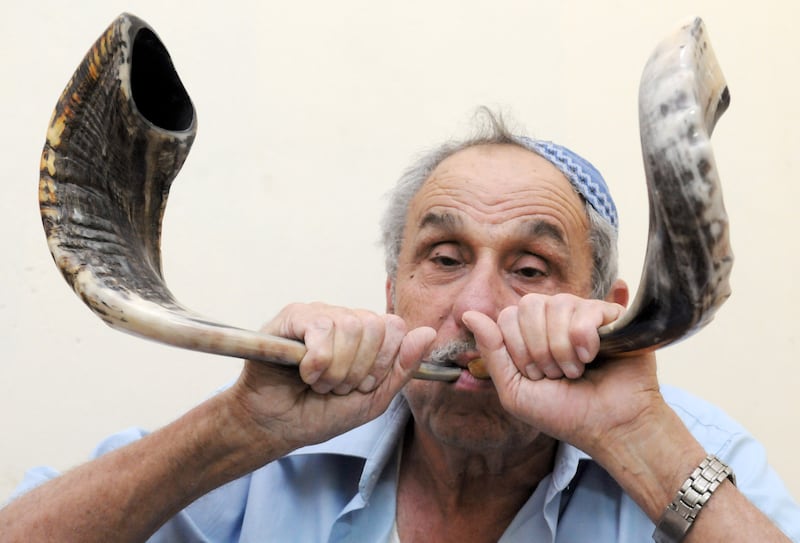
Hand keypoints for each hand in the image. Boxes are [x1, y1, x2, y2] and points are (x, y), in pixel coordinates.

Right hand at [227, 303, 435, 454]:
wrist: (277, 427)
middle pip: (375, 326)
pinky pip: (321, 327)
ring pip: (350, 327)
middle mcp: (345, 319)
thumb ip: (402, 368)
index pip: (395, 328)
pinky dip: (318, 361)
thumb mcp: (373, 399)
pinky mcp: (293, 316)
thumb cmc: (321, 413)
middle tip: (337, 386)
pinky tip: (305, 373)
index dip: (382, 363)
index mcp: (367, 336)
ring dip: (336, 370)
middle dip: (359, 369)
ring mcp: (319, 314)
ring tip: (319, 383)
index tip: (362, 385)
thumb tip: (428, 333)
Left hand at [462, 292, 660, 456]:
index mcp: (531, 332)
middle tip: (555, 374)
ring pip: (556, 305)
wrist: (609, 428)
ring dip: (561, 348)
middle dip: (537, 348)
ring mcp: (583, 314)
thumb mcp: (514, 389)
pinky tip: (593, 357)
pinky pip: (586, 309)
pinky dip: (584, 339)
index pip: (507, 316)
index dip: (517, 350)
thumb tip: (468, 314)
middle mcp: (555, 318)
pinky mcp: (611, 316)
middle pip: (528, 305)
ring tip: (575, 371)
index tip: (535, 376)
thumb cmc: (563, 413)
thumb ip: (492, 351)